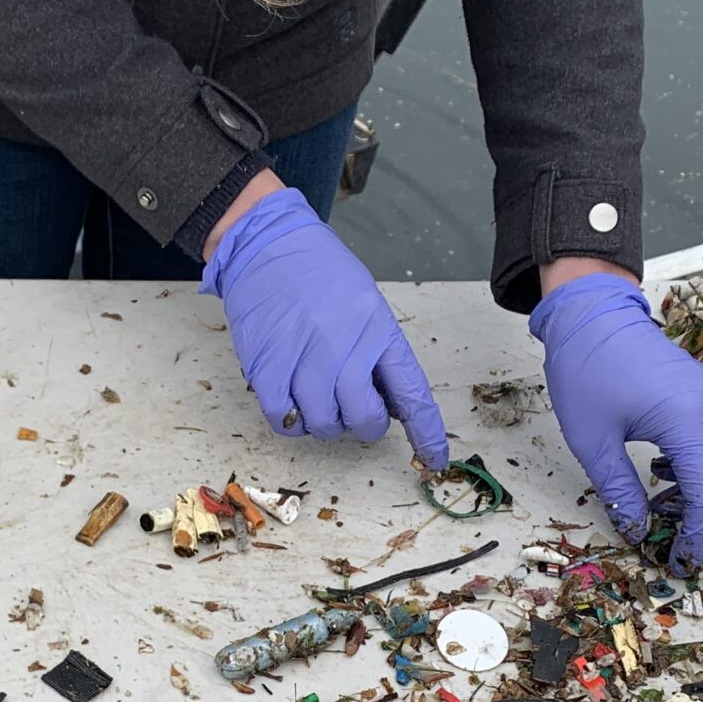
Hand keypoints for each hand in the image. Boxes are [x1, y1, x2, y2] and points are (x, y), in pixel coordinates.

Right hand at [201, 186, 447, 465]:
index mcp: (378, 330)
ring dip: (324, 422)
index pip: (411, 394)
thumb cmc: (320, 274)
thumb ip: (379, 353)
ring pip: (323, 425)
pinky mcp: (268, 368)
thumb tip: (391, 404)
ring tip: (317, 393)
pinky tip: (292, 399)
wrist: (268, 245)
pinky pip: (285, 420)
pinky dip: (291, 420)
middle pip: (364, 420)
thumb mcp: (366, 304)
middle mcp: (345, 347)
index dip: (426, 432)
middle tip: (351, 407)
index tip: (434, 456)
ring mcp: (305, 359)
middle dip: (362, 424)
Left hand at [530, 271, 702, 574]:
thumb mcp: (593, 441)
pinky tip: (667, 480)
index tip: (678, 562)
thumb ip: (619, 492)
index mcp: (687, 423)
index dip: (697, 538)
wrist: (592, 313)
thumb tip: (637, 531)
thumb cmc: (586, 368)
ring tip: (671, 515)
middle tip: (688, 548)